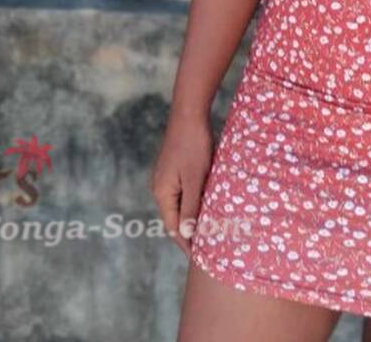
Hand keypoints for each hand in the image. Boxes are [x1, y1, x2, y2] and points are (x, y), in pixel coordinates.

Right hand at [149, 109, 213, 257]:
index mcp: (162, 192)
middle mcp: (160, 187)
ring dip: (193, 216)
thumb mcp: (195, 178)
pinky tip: (207, 203)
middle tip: (208, 246)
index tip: (201, 256)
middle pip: (175, 217)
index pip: (173, 226)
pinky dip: (194, 200)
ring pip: (180, 204)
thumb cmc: (193, 146)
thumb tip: (187, 235)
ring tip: (210, 229)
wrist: (189, 114)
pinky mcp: (175, 168)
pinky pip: (184, 191)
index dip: (186, 242)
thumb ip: (191, 206)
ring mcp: (166, 177)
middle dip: (190, 232)